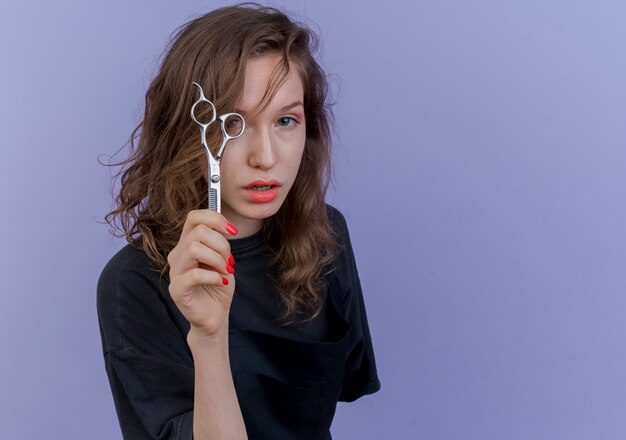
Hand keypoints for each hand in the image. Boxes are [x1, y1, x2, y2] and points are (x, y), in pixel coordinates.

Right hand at [167, 209, 236, 338]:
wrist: (215, 314)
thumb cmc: (218, 284)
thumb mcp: (222, 258)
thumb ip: (219, 241)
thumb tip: (225, 227)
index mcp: (187, 243)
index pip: (194, 216)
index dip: (216, 219)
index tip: (232, 232)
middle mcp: (177, 254)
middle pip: (199, 231)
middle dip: (221, 244)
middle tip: (229, 261)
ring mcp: (175, 272)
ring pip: (194, 248)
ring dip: (217, 259)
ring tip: (225, 271)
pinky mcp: (177, 289)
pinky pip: (195, 274)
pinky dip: (214, 276)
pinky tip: (221, 281)